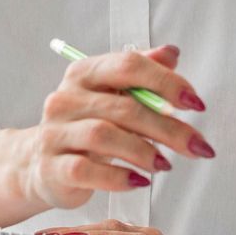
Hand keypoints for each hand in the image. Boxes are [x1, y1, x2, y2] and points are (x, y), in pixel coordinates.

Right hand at [9, 45, 213, 211]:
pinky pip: (86, 170)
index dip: (166, 83)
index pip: (128, 66)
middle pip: (124, 107)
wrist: (39, 164)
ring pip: (104, 136)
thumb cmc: (84, 127)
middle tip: (196, 145)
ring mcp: (55, 133)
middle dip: (168, 127)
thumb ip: (141, 73)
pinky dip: (118, 177)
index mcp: (84, 73)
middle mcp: (66, 99)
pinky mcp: (51, 168)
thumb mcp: (112, 96)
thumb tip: (172, 53)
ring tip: (165, 165)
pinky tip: (139, 181)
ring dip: (143, 151)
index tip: (196, 104)